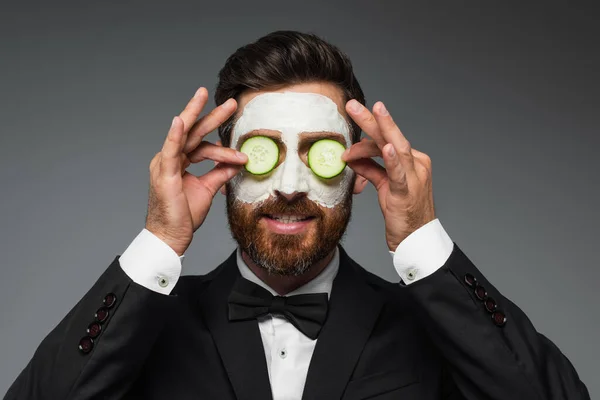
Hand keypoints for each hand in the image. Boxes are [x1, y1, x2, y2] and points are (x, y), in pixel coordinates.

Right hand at [145, 87, 247, 255]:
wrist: (172, 236)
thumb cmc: (184, 215)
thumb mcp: (208, 189)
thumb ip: (220, 173)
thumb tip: (237, 162)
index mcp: (178, 162)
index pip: (201, 144)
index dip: (222, 143)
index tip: (241, 148)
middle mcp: (170, 158)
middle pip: (194, 132)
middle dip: (213, 115)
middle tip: (230, 103)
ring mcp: (165, 164)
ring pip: (188, 136)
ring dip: (206, 119)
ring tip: (226, 108)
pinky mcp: (163, 173)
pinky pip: (170, 150)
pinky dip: (175, 135)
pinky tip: (181, 120)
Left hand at [343, 100, 435, 251]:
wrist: (416, 240)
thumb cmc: (402, 213)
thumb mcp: (383, 186)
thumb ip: (370, 169)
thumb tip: (352, 157)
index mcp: (412, 162)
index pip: (386, 141)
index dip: (366, 133)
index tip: (353, 117)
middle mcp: (416, 164)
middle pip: (390, 137)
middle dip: (372, 118)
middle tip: (353, 104)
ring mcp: (414, 177)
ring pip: (396, 147)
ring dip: (380, 129)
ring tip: (367, 112)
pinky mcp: (407, 192)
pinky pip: (399, 174)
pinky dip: (394, 160)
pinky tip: (388, 147)